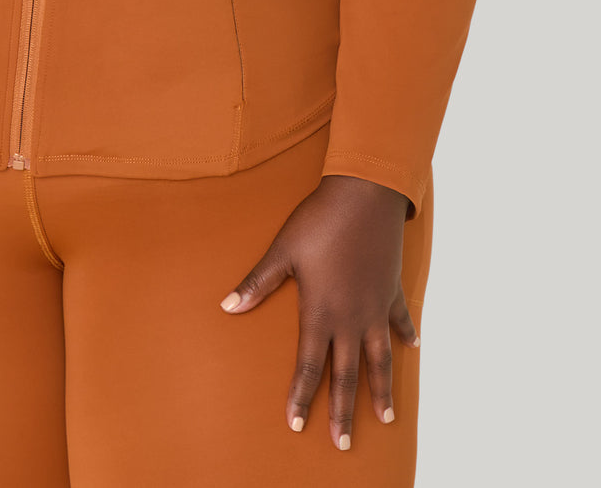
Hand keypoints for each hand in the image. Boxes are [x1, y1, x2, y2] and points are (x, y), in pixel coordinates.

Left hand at [218, 174, 419, 450]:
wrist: (364, 195)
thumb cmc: (318, 221)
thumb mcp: (282, 250)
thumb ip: (258, 283)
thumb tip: (227, 306)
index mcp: (321, 312)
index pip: (310, 366)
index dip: (302, 397)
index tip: (297, 424)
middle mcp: (351, 318)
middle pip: (347, 375)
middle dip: (343, 411)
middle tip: (343, 444)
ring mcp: (376, 307)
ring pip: (380, 359)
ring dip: (382, 389)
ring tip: (386, 418)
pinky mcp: (392, 290)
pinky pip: (400, 319)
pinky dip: (405, 334)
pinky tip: (412, 347)